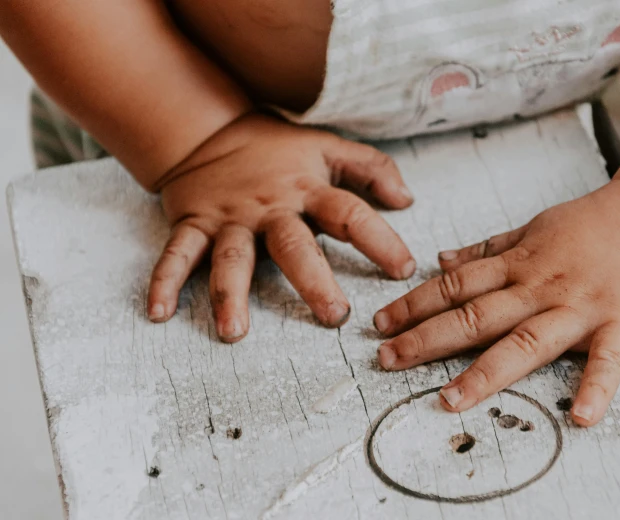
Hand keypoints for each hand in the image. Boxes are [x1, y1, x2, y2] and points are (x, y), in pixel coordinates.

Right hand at [146, 114, 415, 341]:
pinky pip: (177, 253)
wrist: (212, 132)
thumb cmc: (279, 150)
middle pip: (294, 245)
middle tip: (334, 316)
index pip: (351, 214)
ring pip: (231, 257)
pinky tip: (159, 312)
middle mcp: (271, 208)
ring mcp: (229, 218)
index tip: (405, 269)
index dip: (380, 239)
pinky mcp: (194, 223)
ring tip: (234, 332)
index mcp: (309, 190)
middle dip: (314, 280)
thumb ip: (372, 168)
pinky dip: (165, 280)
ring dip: (230, 294)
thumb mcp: (329, 148)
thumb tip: (407, 199)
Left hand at [373, 180, 619, 426]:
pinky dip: (596, 387)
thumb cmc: (598, 222)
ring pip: (526, 340)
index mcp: (520, 263)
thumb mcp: (535, 226)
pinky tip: (581, 416)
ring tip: (449, 398)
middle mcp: (541, 286)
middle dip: (426, 338)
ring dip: (485, 371)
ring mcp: (581, 306)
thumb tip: (440, 258)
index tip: (380, 323)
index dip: (414, 304)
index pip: (455, 285)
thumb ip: (488, 248)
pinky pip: (609, 360)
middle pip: (476, 315)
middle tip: (386, 359)